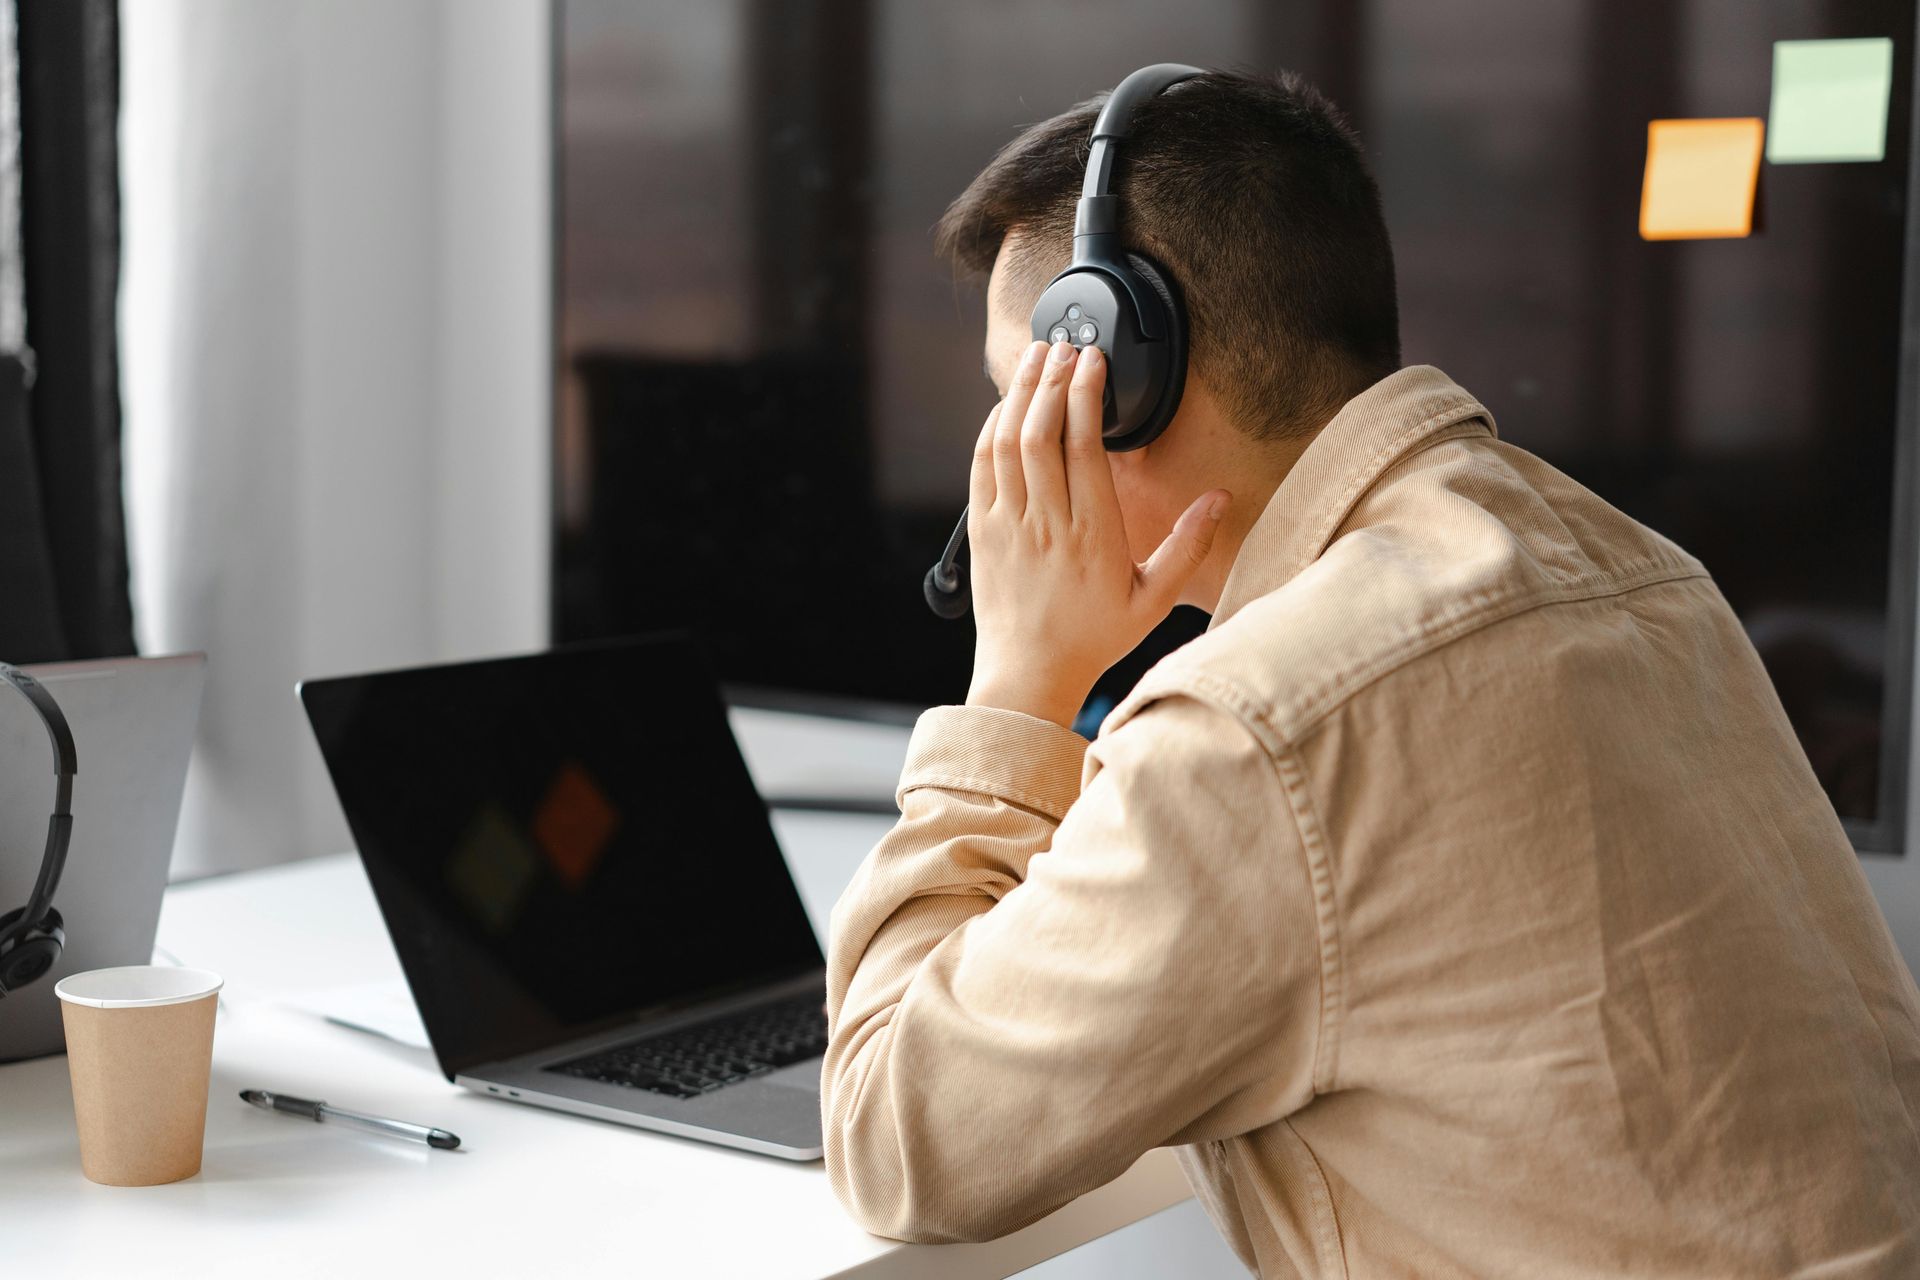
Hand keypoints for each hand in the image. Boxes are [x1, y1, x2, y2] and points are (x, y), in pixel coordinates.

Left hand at [964, 339, 1229, 729]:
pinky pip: (982, 466)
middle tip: (1066, 345)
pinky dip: (992, 428)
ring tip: (1037, 357)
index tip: (1094, 361)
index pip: (1085, 447)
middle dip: (1053, 379)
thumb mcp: (1154, 599)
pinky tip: (1006, 405)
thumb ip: (1188, 545)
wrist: (1028, 675)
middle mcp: (1047, 524)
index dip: (1087, 395)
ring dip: (1020, 393)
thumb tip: (1220, 499)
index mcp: (1094, 535)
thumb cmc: (1092, 640)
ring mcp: (1009, 525)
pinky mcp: (982, 531)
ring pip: (1007, 442)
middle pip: (1042, 432)